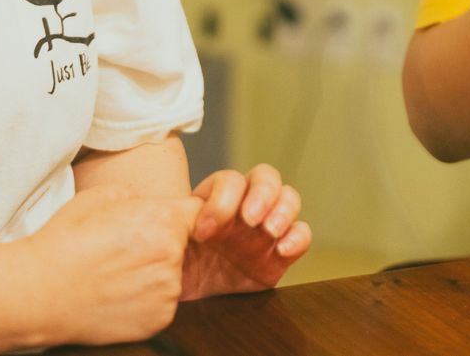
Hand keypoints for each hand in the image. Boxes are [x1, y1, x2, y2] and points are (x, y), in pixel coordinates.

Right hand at [21, 184, 200, 345]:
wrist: (41, 291)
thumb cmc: (66, 240)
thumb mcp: (101, 196)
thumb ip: (135, 196)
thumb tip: (145, 204)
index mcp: (164, 219)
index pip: (195, 211)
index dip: (177, 216)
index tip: (157, 223)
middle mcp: (172, 255)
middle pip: (182, 245)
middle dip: (161, 244)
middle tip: (125, 250)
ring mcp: (168, 292)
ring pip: (171, 276)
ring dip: (153, 274)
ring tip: (116, 273)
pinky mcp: (159, 320)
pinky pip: (161, 303)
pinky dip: (146, 300)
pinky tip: (117, 294)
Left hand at [181, 163, 310, 299]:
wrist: (180, 292)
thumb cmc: (170, 257)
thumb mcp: (168, 237)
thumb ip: (179, 223)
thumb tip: (186, 220)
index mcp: (216, 196)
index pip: (229, 181)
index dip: (221, 201)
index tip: (204, 231)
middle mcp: (246, 205)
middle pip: (266, 178)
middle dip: (261, 194)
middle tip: (250, 219)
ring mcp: (266, 228)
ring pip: (289, 199)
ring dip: (283, 210)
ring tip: (269, 230)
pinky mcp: (280, 254)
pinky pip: (301, 235)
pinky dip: (298, 238)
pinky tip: (283, 249)